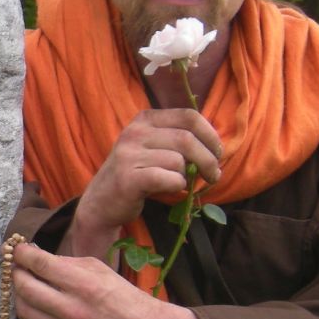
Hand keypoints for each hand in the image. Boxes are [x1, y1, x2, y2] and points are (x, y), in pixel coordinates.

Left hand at [11, 242, 223, 318]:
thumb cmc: (123, 296)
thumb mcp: (99, 269)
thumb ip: (65, 263)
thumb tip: (35, 257)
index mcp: (84, 285)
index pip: (39, 264)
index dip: (22, 254)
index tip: (16, 249)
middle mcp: (72, 311)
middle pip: (25, 287)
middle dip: (16, 273)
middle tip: (18, 266)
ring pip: (24, 310)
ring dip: (20, 294)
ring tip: (26, 284)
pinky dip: (30, 313)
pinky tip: (36, 304)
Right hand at [66, 109, 222, 257]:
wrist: (100, 202)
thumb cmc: (135, 175)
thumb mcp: (152, 147)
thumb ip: (178, 139)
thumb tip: (216, 146)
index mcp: (144, 119)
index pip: (189, 116)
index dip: (210, 134)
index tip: (217, 152)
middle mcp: (134, 133)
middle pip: (187, 139)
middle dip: (208, 160)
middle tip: (214, 175)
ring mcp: (128, 155)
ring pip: (179, 161)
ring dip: (188, 177)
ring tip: (181, 184)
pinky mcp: (128, 178)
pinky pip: (169, 179)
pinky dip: (177, 186)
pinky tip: (171, 189)